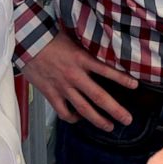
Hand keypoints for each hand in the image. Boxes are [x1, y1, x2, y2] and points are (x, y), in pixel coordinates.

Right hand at [20, 31, 137, 130]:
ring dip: (98, 120)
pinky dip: (73, 118)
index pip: (106, 70)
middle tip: (127, 119)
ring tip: (109, 126)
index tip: (135, 85)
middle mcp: (75, 76)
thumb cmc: (50, 37)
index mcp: (81, 59)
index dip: (122, 78)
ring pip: (84, 109)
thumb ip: (86, 47)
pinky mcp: (51, 94)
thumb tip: (101, 47)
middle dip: (115, 110)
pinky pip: (64, 112)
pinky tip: (78, 118)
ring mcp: (63, 87)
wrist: (27, 42)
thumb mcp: (73, 38)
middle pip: (99, 97)